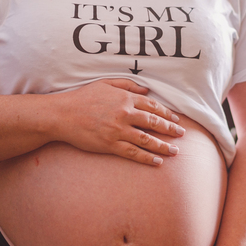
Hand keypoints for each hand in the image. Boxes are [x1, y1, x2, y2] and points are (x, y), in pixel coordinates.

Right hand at [61, 79, 183, 164]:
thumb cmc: (82, 97)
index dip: (166, 113)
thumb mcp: (105, 84)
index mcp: (125, 98)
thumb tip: (146, 90)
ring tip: (175, 151)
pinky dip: (147, 158)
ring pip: (147, 139)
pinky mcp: (110, 145)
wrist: (62, 114)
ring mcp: (118, 130)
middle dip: (170, 129)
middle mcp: (125, 114)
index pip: (152, 106)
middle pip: (154, 122)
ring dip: (163, 146)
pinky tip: (157, 161)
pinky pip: (133, 153)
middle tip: (182, 135)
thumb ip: (127, 85)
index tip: (176, 119)